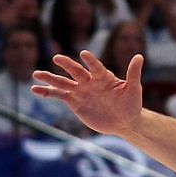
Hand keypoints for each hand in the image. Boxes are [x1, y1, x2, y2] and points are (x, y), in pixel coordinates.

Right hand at [30, 50, 144, 137]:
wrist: (124, 122)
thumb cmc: (131, 104)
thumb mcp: (134, 89)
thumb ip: (133, 73)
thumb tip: (139, 56)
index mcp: (103, 76)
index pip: (96, 67)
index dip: (91, 61)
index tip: (84, 54)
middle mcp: (89, 81)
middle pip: (76, 71)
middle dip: (67, 65)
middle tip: (57, 58)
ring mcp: (80, 91)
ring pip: (63, 82)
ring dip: (50, 78)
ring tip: (36, 74)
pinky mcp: (74, 102)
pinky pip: (58, 95)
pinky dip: (47, 92)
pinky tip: (35, 89)